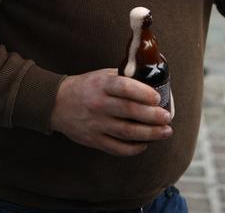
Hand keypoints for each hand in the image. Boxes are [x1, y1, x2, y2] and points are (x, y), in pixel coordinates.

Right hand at [50, 69, 172, 156]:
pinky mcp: (93, 140)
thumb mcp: (103, 75)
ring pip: (126, 132)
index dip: (143, 93)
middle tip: (167, 118)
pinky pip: (117, 148)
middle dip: (153, 116)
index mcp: (102, 85)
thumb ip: (124, 78)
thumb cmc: (87, 87)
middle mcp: (99, 104)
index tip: (158, 97)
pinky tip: (145, 144)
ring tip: (166, 132)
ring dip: (150, 134)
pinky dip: (133, 148)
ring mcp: (96, 124)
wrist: (57, 103)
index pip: (125, 88)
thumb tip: (152, 80)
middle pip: (130, 111)